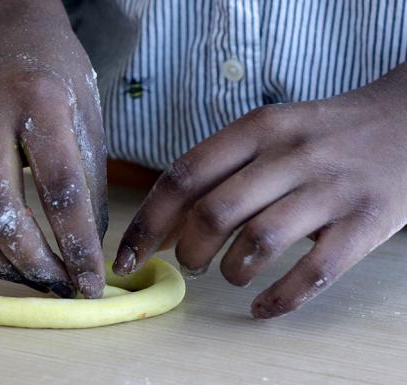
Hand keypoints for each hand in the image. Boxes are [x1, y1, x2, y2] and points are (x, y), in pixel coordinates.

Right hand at [0, 1, 107, 297]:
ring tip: (28, 277)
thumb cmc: (52, 73)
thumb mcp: (86, 113)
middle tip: (58, 286)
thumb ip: (87, 180)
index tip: (92, 282)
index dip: (78, 245)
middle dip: (33, 263)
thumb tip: (85, 248)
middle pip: (1, 212)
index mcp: (38, 100)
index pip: (60, 189)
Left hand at [114, 63, 406, 317]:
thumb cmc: (321, 136)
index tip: (128, 256)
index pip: (184, 176)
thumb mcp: (268, 134)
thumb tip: (160, 229)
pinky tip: (264, 306)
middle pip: (214, 212)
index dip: (147, 222)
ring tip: (232, 274)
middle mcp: (291, 155)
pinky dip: (280, 298)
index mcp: (257, 129)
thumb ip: (218, 173)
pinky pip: (313, 273)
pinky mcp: (366, 223)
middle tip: (192, 263)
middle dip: (189, 250)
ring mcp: (330, 189)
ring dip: (231, 272)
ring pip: (258, 242)